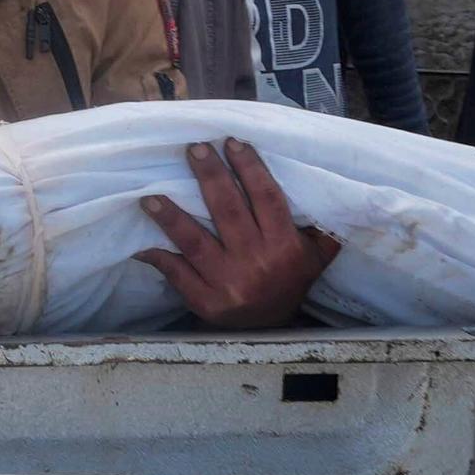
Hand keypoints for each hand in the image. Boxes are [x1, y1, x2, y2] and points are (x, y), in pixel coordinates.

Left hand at [136, 136, 341, 329]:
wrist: (272, 331)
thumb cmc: (291, 282)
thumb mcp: (316, 256)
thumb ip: (322, 227)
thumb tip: (333, 187)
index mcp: (284, 247)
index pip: (266, 199)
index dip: (249, 169)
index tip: (232, 143)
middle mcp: (255, 263)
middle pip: (228, 211)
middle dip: (210, 176)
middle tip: (194, 148)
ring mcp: (227, 283)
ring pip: (195, 241)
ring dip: (171, 216)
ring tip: (151, 195)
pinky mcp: (205, 302)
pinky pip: (177, 273)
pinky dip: (158, 256)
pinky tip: (141, 241)